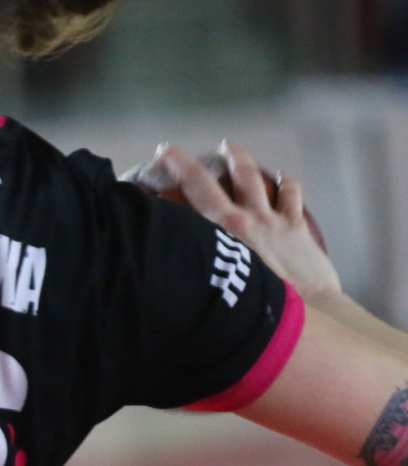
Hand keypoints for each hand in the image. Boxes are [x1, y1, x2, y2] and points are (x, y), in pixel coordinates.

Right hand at [153, 142, 341, 300]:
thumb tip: (159, 289)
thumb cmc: (253, 313)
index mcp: (220, 231)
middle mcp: (244, 218)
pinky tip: (284, 178)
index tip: (159, 153)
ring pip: (256, 178)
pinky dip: (287, 184)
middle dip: (192, 161)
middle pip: (215, 178)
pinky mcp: (297, 229)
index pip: (191, 188)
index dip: (173, 165)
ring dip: (241, 160)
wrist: (306, 316)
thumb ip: (188, 282)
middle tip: (177, 152)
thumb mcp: (210, 294)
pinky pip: (292, 197)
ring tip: (231, 149)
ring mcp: (273, 220)